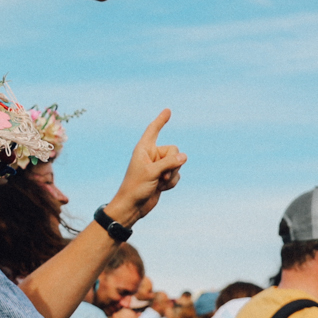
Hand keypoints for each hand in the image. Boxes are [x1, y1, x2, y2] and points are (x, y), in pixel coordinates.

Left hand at [102, 112, 186, 227]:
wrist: (133, 206)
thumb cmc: (136, 187)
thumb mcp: (153, 172)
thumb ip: (169, 162)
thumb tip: (184, 156)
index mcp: (144, 149)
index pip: (153, 130)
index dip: (161, 120)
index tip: (168, 110)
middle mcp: (152, 155)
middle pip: (174, 150)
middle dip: (172, 164)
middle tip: (160, 175)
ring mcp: (158, 166)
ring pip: (178, 164)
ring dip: (171, 176)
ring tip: (158, 183)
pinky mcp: (163, 177)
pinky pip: (177, 175)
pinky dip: (172, 183)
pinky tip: (161, 189)